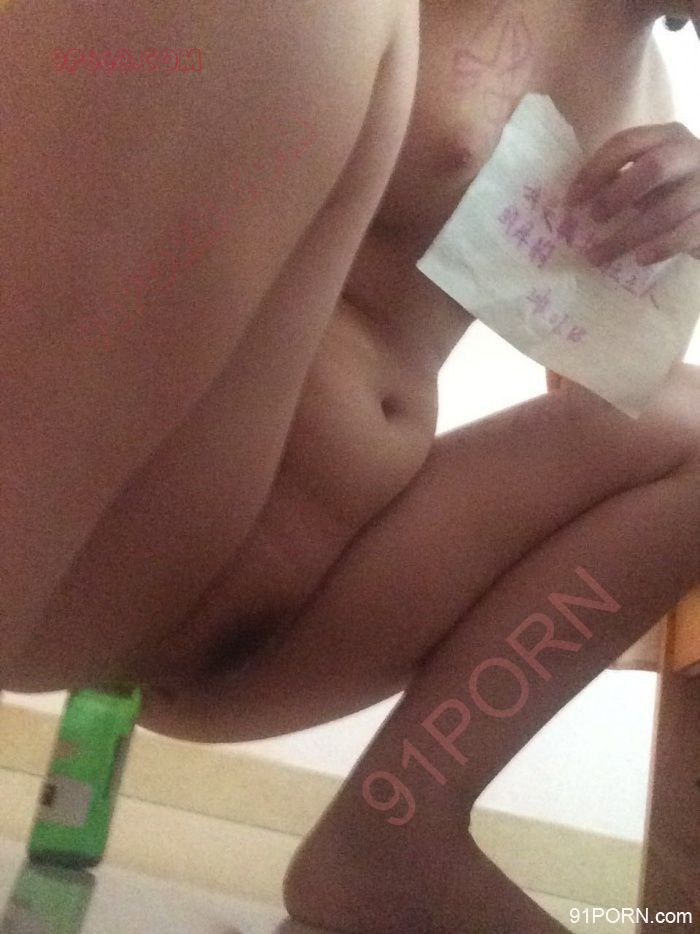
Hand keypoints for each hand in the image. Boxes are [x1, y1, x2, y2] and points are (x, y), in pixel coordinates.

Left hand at [566, 121, 699, 265]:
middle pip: (655, 167)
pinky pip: (688, 232)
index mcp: (666, 137)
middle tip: (594, 219)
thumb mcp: (644, 176)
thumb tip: (573, 204)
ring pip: (668, 209)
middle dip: (618, 195)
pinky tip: (640, 259)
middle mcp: (691, 154)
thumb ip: (617, 180)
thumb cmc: (670, 189)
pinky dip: (661, 247)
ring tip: (598, 256)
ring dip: (628, 236)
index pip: (626, 144)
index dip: (595, 171)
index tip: (571, 201)